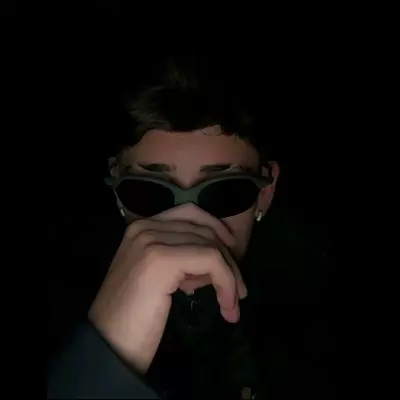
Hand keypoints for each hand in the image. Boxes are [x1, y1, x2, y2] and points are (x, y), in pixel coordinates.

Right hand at [88, 205, 246, 372]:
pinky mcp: (162, 259)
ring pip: (211, 245)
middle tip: (238, 292)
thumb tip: (212, 261)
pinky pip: (211, 260)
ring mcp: (152, 240)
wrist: (108, 345)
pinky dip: (226, 282)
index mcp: (141, 227)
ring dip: (230, 276)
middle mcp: (145, 227)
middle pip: (203, 229)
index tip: (230, 257)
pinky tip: (226, 306)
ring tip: (231, 305)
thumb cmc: (132, 317)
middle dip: (227, 259)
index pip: (190, 214)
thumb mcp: (159, 278)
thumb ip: (181, 262)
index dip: (216, 230)